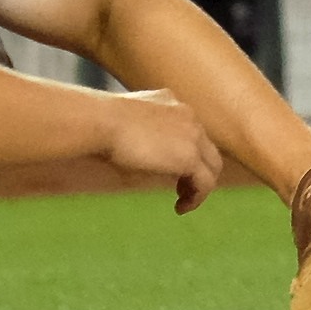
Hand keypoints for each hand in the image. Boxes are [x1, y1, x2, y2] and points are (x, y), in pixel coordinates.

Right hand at [103, 89, 225, 212]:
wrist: (101, 122)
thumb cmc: (99, 126)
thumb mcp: (123, 128)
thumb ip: (139, 136)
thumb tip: (138, 159)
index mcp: (169, 102)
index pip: (188, 128)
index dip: (184, 150)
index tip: (171, 167)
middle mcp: (186, 114)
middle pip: (205, 146)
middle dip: (198, 168)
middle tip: (182, 186)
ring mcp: (193, 134)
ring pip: (211, 164)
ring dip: (200, 184)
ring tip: (184, 200)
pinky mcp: (190, 156)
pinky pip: (205, 182)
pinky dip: (197, 197)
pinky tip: (181, 208)